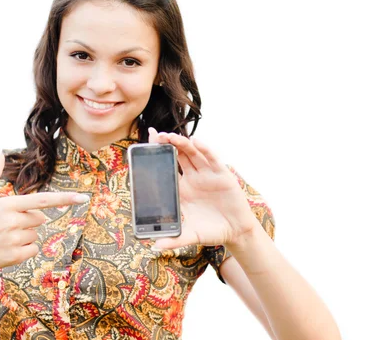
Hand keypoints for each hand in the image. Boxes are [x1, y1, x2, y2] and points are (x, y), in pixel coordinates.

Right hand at [0, 150, 88, 274]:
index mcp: (7, 204)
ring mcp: (13, 240)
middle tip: (5, 226)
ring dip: (24, 236)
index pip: (42, 200)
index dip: (64, 198)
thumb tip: (0, 152)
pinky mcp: (14, 257)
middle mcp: (12, 221)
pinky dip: (24, 250)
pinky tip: (6, 249)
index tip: (82, 198)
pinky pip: (33, 249)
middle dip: (28, 221)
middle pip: (40, 219)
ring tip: (2, 238)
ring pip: (35, 234)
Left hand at [148, 128, 259, 249]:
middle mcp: (193, 178)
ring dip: (182, 143)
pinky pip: (212, 159)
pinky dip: (205, 149)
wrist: (235, 232)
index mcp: (181, 190)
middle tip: (155, 135)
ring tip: (170, 137)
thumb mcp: (191, 235)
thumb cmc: (211, 231)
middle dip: (167, 144)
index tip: (144, 146)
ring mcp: (207, 175)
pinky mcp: (222, 174)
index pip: (166, 168)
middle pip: (177, 156)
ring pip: (192, 154)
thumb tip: (154, 245)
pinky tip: (197, 142)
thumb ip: (174, 239)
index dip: (157, 157)